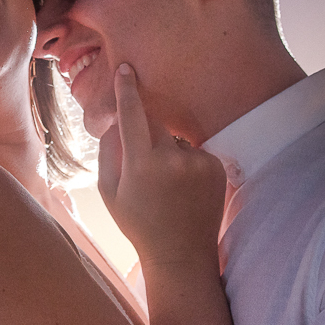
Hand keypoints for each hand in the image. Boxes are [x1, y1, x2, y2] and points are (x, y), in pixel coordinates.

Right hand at [97, 64, 226, 269]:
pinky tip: (184, 190)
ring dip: (168, 153)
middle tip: (145, 168)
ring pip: (175, 140)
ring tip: (168, 189)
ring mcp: (198, 162)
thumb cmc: (138, 224)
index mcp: (141, 164)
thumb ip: (107, 153)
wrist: (181, 255)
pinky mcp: (216, 167)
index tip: (125, 69)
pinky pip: (194, 151)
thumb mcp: (109, 193)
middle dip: (146, 135)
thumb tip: (113, 123)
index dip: (127, 90)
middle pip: (155, 124)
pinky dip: (187, 163)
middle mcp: (172, 159)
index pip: (132, 114)